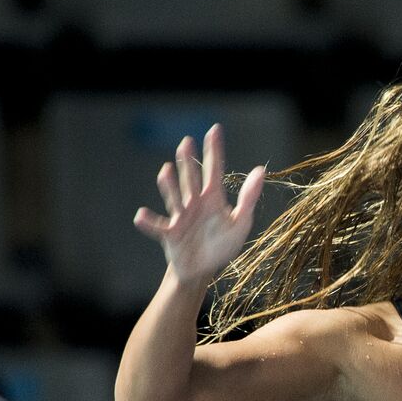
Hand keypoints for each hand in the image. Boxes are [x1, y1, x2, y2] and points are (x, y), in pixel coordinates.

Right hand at [133, 124, 266, 285]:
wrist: (201, 270)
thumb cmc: (221, 246)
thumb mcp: (240, 223)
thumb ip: (249, 198)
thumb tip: (260, 170)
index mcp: (213, 199)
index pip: (214, 170)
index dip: (214, 151)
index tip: (214, 130)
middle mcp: (195, 204)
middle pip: (191, 179)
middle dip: (189, 162)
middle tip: (187, 142)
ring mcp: (180, 217)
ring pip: (175, 197)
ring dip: (170, 185)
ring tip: (166, 170)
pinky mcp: (170, 234)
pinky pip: (158, 226)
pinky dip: (149, 222)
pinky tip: (141, 216)